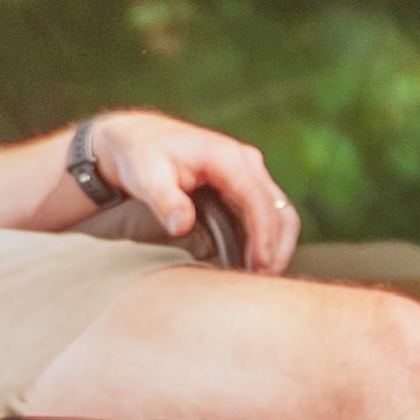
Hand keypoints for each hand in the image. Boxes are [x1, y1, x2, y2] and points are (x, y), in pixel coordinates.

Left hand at [97, 109, 298, 272]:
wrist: (140, 138)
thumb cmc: (142, 156)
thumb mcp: (146, 177)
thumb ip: (166, 201)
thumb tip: (183, 227)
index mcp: (226, 157)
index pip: (256, 199)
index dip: (263, 234)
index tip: (259, 265)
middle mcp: (246, 162)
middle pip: (279, 208)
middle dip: (278, 247)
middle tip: (264, 281)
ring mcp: (249, 172)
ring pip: (279, 212)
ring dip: (277, 245)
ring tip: (262, 277)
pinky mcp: (245, 183)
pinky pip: (267, 212)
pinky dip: (268, 238)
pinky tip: (255, 262)